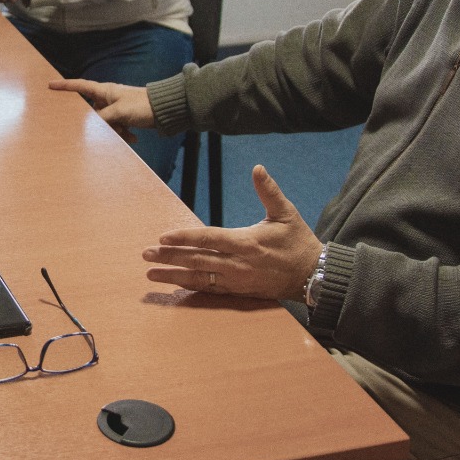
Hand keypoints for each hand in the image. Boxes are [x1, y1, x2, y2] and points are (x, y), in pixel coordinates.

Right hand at [47, 78, 155, 135]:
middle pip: (93, 111)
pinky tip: (132, 138)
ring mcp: (118, 108)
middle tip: (104, 128)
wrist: (165, 110)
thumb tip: (91, 126)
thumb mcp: (119, 112)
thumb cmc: (142, 106)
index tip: (51, 85)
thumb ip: (102, 118)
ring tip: (125, 132)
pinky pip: (118, 127)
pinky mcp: (126, 117)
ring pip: (106, 122)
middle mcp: (109, 98)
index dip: (65, 86)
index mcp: (105, 91)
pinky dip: (123, 134)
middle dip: (97, 123)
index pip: (80, 86)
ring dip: (114, 130)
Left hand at [141, 165, 322, 300]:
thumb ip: (269, 191)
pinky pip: (211, 290)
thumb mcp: (286, 213)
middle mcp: (238, 264)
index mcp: (247, 243)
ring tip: (150, 274)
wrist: (314, 276)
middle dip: (170, 257)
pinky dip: (190, 287)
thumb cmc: (298, 242)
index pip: (209, 239)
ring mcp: (237, 281)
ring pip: (200, 279)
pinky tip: (173, 285)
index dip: (185, 238)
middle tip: (146, 254)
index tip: (163, 236)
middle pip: (198, 261)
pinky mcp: (239, 291)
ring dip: (174, 276)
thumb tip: (258, 168)